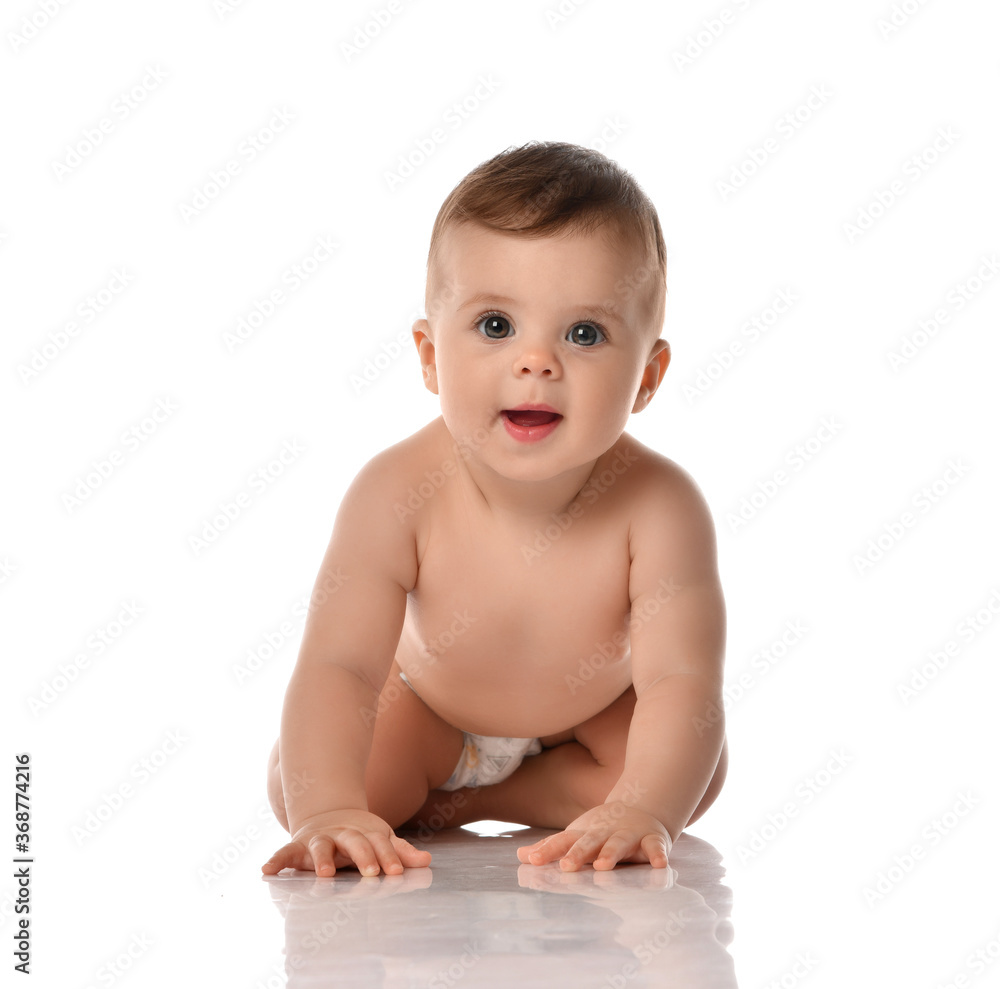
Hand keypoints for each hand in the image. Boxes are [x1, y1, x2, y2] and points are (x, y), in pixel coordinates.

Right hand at [261, 809, 431, 876]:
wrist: (327, 814)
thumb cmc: (360, 836)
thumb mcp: (380, 840)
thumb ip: (400, 852)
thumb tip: (428, 861)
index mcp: (364, 834)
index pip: (379, 844)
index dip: (388, 857)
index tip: (397, 872)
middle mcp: (341, 835)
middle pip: (354, 842)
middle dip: (363, 856)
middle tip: (371, 873)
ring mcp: (319, 839)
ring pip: (321, 846)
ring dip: (322, 859)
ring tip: (324, 874)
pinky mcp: (298, 846)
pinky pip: (284, 853)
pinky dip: (276, 860)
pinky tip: (267, 871)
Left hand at [516, 802, 670, 871]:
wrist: (640, 808)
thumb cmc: (601, 830)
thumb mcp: (576, 836)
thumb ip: (551, 848)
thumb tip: (520, 855)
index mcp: (584, 834)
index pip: (563, 841)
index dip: (548, 851)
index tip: (533, 861)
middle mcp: (604, 833)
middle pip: (589, 842)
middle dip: (578, 853)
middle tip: (567, 866)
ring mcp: (628, 834)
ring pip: (618, 843)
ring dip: (611, 853)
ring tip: (602, 865)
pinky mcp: (651, 839)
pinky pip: (655, 847)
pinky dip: (658, 854)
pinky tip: (660, 864)